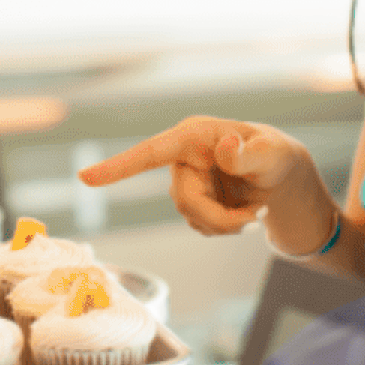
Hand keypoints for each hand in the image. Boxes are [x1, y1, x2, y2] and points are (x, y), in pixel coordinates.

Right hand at [76, 116, 308, 236]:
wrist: (280, 177)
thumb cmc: (275, 155)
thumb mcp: (271, 152)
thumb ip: (249, 153)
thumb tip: (226, 148)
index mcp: (193, 136)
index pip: (150, 152)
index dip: (118, 166)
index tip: (84, 178)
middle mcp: (183, 157)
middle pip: (183, 200)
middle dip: (219, 218)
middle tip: (255, 220)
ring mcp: (186, 181)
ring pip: (192, 217)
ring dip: (226, 224)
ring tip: (256, 213)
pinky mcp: (193, 201)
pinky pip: (201, 226)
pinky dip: (226, 228)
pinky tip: (244, 215)